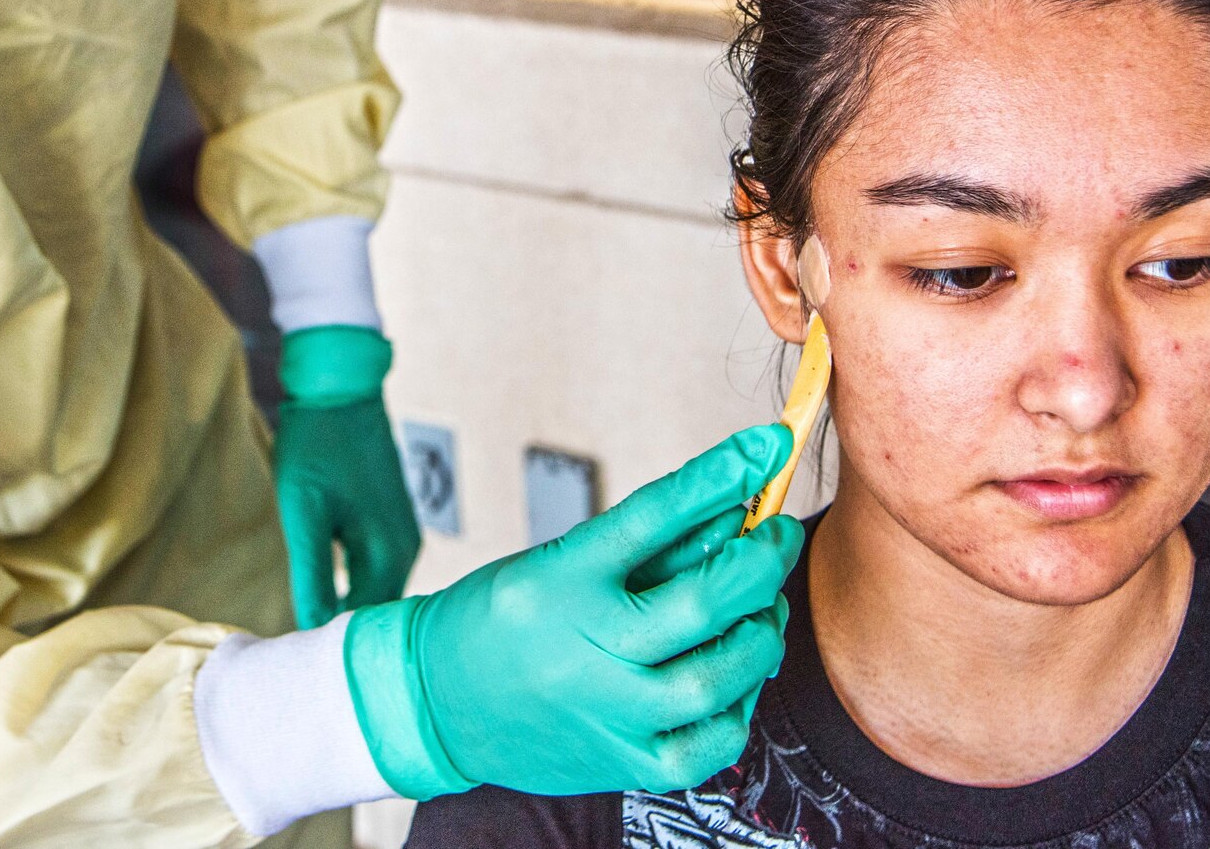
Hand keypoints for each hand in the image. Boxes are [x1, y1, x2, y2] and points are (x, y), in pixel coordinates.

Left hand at [274, 326, 421, 628]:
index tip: (299, 663)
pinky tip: (326, 592)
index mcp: (389, 552)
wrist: (340, 386)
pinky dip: (352, 584)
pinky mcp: (391, 519)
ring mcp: (402, 533)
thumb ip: (312, 573)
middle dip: (342, 631)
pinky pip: (374, 568)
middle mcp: (406, 548)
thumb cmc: (318, 445)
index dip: (332, 644)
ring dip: (346, 608)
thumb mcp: (305, 512)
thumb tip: (311, 627)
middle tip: (299, 656)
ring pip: (375, 590)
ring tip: (307, 628)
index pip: (366, 622)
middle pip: (375, 610)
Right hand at [342, 424, 801, 798]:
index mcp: (558, 580)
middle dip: (760, 561)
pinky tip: (736, 678)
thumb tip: (731, 509)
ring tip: (762, 612)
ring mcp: (602, 713)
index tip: (768, 446)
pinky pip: (709, 744)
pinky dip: (740, 706)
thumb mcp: (556, 563)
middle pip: (700, 603)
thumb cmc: (502, 619)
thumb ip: (645, 548)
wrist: (433, 701)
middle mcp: (581, 648)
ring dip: (760, 636)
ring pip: (716, 677)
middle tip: (775, 535)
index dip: (719, 476)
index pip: (653, 515)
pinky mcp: (619, 763)